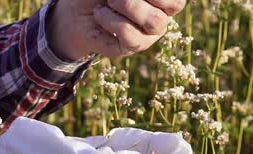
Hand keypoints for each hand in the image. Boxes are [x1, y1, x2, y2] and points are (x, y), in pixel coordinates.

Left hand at [47, 0, 186, 59]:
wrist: (75, 12)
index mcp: (163, 1)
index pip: (177, 0)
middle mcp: (160, 18)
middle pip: (173, 5)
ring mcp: (148, 36)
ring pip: (154, 21)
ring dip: (128, 5)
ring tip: (108, 2)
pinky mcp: (130, 48)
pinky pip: (129, 34)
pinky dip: (111, 19)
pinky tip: (100, 14)